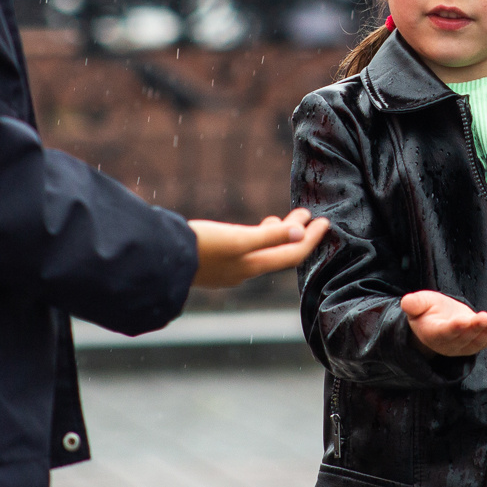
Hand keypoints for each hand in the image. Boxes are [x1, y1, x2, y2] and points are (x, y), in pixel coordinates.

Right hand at [190, 209, 328, 287]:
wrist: (160, 258)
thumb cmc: (199, 246)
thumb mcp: (237, 238)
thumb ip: (269, 236)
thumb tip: (302, 234)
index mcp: (253, 266)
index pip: (293, 254)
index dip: (312, 239)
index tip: (326, 222)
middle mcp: (244, 271)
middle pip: (280, 253)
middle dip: (296, 233)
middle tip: (307, 214)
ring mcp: (229, 270)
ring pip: (262, 253)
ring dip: (276, 235)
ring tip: (283, 220)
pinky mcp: (215, 264)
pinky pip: (247, 252)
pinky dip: (257, 240)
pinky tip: (251, 231)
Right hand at [401, 290, 486, 356]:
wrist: (436, 320)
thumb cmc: (426, 310)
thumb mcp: (418, 303)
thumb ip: (414, 304)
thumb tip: (406, 302)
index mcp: (433, 333)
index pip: (445, 332)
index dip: (455, 328)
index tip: (463, 321)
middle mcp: (448, 344)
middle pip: (464, 337)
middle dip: (476, 327)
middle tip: (486, 317)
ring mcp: (462, 347)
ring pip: (476, 342)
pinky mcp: (473, 345)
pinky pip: (484, 342)